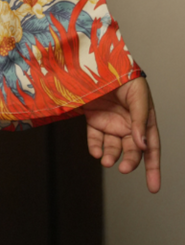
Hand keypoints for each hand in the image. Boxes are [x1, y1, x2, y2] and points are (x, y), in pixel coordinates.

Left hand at [83, 76, 159, 192]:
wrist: (98, 60)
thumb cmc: (124, 74)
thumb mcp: (138, 95)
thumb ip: (140, 120)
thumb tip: (143, 145)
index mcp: (144, 119)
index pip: (151, 147)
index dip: (153, 168)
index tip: (154, 188)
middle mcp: (128, 124)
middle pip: (132, 150)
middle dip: (130, 162)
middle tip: (124, 168)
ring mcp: (111, 122)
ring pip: (113, 147)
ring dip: (110, 156)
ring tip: (106, 160)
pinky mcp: (94, 119)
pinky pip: (95, 138)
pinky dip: (95, 147)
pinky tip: (95, 152)